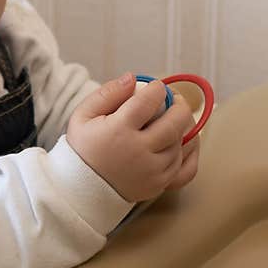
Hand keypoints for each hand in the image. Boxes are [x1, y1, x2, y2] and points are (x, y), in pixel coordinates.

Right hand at [66, 73, 199, 201]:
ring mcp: (151, 171)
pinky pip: (186, 167)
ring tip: (173, 119)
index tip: (156, 87)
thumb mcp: (83, 116)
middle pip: (175, 122)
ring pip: (182, 143)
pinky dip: (188, 152)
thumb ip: (107, 93)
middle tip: (174, 100)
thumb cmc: (82, 148)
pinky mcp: (158, 185)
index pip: (148, 101)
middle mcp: (138, 152)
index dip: (157, 89)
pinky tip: (182, 142)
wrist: (79, 189)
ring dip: (182, 127)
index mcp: (119, 131)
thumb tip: (132, 78)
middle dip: (180, 105)